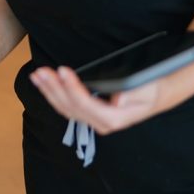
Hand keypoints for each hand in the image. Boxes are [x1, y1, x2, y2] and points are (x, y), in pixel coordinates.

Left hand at [29, 66, 162, 134]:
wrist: (156, 96)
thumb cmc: (151, 89)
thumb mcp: (148, 89)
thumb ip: (133, 94)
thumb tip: (118, 101)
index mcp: (113, 118)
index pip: (85, 104)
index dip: (71, 88)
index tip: (62, 70)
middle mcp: (101, 123)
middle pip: (70, 107)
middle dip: (54, 88)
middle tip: (42, 72)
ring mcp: (93, 120)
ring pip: (65, 108)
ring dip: (49, 91)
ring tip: (37, 76)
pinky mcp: (89, 114)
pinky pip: (67, 107)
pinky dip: (53, 94)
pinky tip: (44, 83)